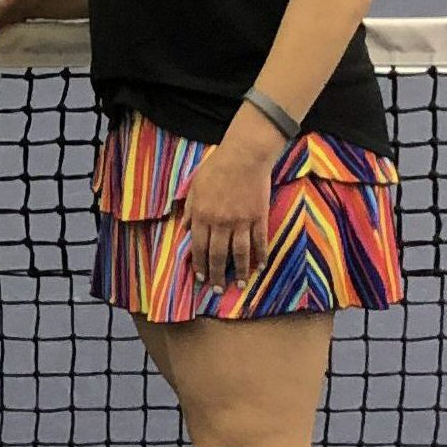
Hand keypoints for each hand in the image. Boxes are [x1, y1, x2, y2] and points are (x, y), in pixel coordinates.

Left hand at [182, 142, 272, 287]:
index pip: (199, 247)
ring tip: (239, 285)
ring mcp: (242, 221)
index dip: (199, 264)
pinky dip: (261, 256)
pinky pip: (260, 241)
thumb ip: (190, 210)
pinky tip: (260, 267)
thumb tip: (185, 230)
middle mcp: (221, 222)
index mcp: (202, 215)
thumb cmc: (216, 168)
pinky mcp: (259, 217)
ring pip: (240, 253)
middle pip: (218, 255)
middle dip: (216, 275)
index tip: (199, 278)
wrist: (245, 156)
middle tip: (217, 290)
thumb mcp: (195, 187)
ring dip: (240, 271)